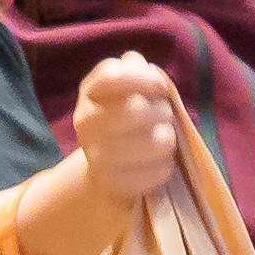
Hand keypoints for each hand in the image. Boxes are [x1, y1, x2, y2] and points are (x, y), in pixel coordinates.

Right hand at [74, 53, 183, 198]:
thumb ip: (136, 70)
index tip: (160, 86)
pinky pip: (160, 170)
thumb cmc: (125, 117)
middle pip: (137, 109)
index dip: (145, 79)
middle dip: (162, 111)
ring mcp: (97, 156)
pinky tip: (157, 161)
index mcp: (90, 92)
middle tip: (163, 116)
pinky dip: (166, 164)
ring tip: (162, 139)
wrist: (106, 167)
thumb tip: (146, 70)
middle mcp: (86, 122)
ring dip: (168, 138)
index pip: (114, 77)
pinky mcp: (115, 184)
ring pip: (157, 141)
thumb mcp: (127, 87)